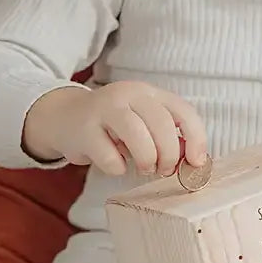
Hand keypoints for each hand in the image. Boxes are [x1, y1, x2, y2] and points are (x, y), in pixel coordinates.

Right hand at [24, 81, 207, 177]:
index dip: (196, 139)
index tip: (196, 163)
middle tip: (163, 169)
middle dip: (169, 156)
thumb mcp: (142, 122)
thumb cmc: (112, 127)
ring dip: (147, 161)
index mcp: (148, 93)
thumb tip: (193, 161)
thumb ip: (167, 136)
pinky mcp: (84, 130)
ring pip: (139, 138)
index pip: (184, 112)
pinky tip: (111, 162)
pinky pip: (111, 158)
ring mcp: (104, 109)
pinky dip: (117, 168)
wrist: (64, 118)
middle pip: (163, 125)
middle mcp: (128, 94)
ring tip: (143, 167)